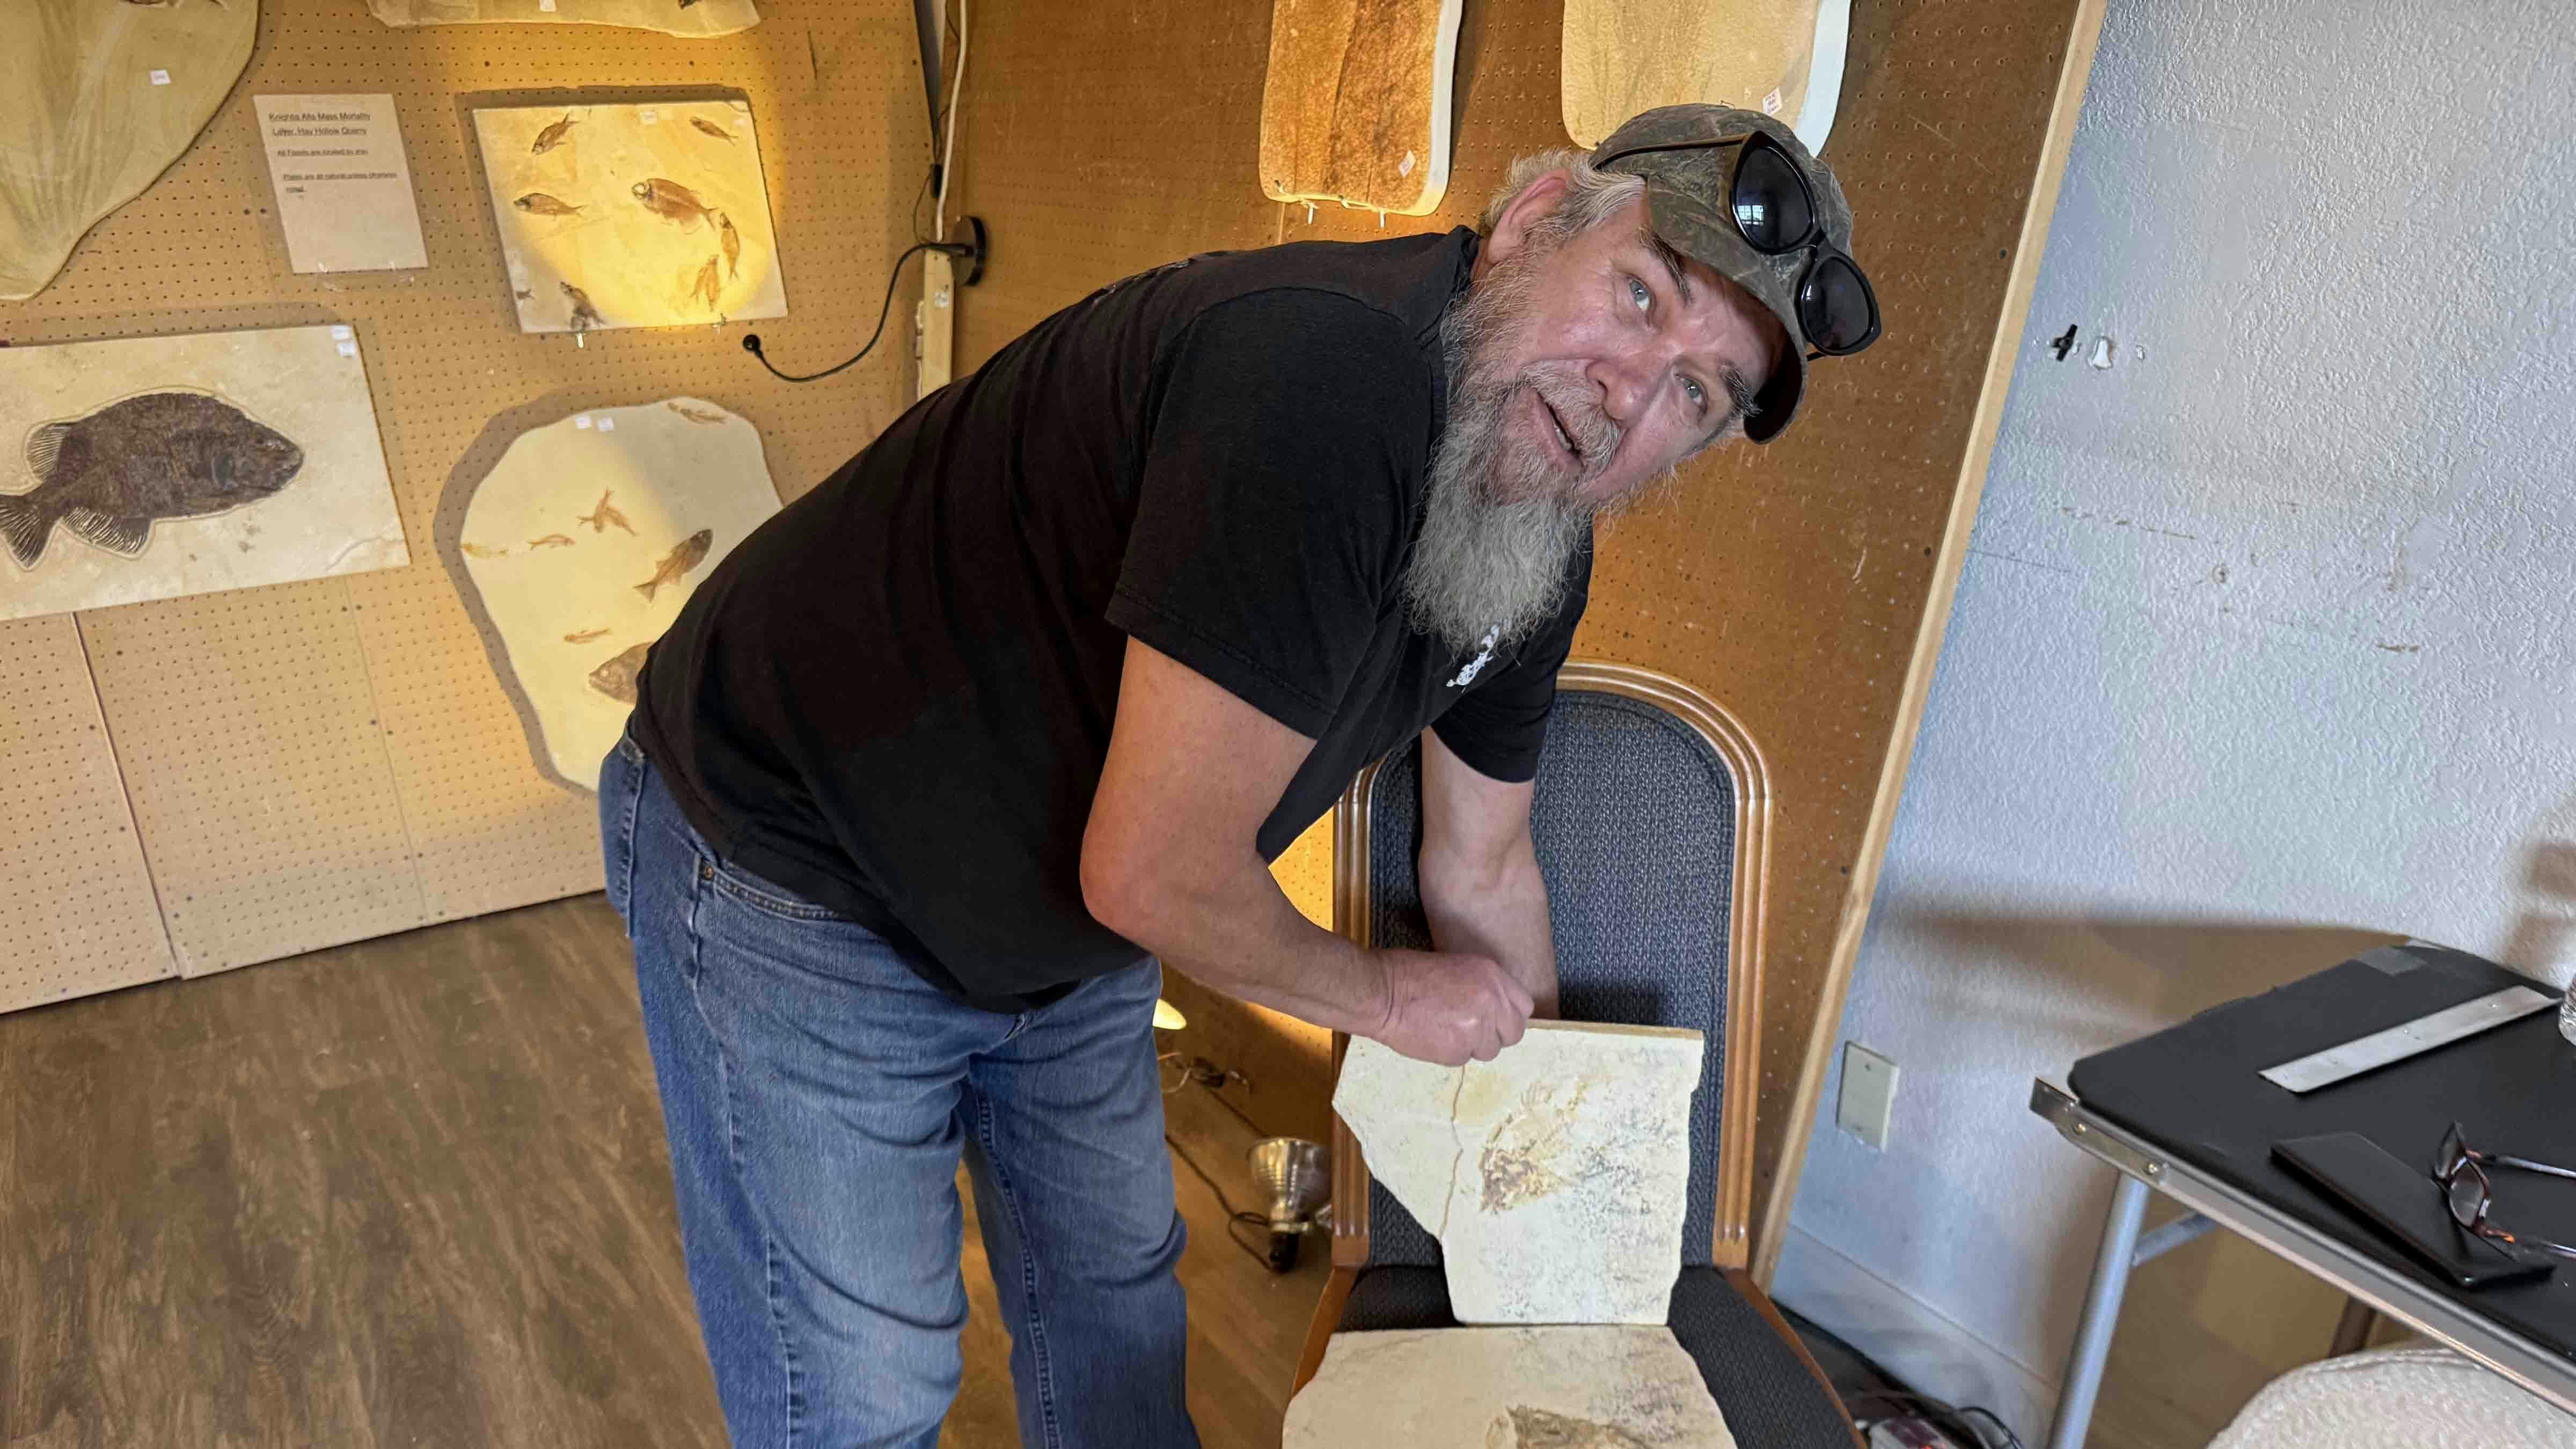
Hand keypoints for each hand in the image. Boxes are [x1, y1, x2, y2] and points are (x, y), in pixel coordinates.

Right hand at [1368, 948, 1533, 1065]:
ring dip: (1473, 1045)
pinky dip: (1451, 1052)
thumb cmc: (1408, 974)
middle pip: (1513, 1033)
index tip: (1496, 1019)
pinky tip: (1433, 1037)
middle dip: (1495, 1035)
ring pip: (1489, 1050)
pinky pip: (1465, 1059)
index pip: (1523, 1006)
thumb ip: (1482, 988)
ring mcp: (1477, 1028)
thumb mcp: (1456, 967)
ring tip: (1446, 1031)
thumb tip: (1495, 1010)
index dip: (1508, 1015)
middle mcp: (1491, 1002)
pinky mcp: (1458, 1051)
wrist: (1381, 994)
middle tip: (1472, 1031)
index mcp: (1492, 976)